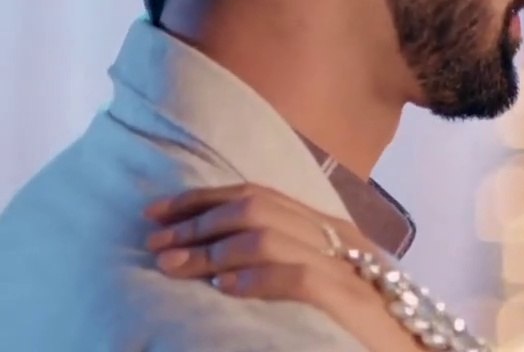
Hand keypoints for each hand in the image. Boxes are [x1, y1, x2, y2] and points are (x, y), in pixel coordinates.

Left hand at [144, 183, 419, 351]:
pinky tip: (223, 288)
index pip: (260, 195)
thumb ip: (290, 266)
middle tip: (154, 243)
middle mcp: (341, 239)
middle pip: (256, 208)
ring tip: (173, 267)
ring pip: (268, 236)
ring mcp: (348, 268)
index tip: (158, 212)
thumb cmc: (366, 330)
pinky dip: (255, 277)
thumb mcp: (328, 287)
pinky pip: (297, 276)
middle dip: (197, 222)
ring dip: (210, 249)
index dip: (204, 199)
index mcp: (333, 230)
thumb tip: (222, 264)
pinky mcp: (350, 301)